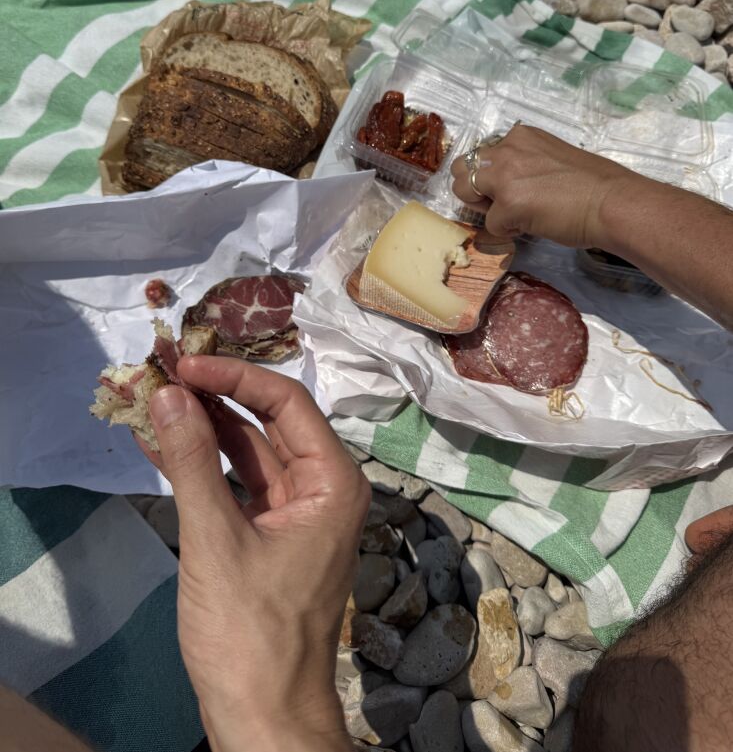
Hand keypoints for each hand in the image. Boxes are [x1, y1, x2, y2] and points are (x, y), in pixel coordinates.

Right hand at [141, 357, 369, 751]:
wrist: (264, 718)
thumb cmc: (251, 633)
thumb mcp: (217, 540)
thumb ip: (193, 463)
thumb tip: (168, 395)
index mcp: (333, 482)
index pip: (287, 403)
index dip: (234, 378)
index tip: (184, 365)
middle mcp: (323, 488)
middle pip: (268, 422)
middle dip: (215, 398)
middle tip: (162, 374)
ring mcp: (296, 512)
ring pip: (248, 451)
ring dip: (202, 428)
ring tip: (152, 400)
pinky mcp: (269, 534)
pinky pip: (237, 483)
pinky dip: (202, 465)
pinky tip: (159, 444)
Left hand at [451, 124, 644, 246]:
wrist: (612, 203)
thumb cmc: (592, 186)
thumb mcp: (550, 159)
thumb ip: (525, 164)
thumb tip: (510, 185)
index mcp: (520, 136)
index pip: (483, 154)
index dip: (490, 176)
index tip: (510, 189)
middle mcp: (507, 149)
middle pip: (461, 168)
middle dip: (474, 189)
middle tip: (500, 205)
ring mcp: (504, 175)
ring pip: (463, 191)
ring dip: (483, 207)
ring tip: (512, 216)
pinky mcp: (507, 203)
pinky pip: (490, 224)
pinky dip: (508, 231)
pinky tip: (532, 226)